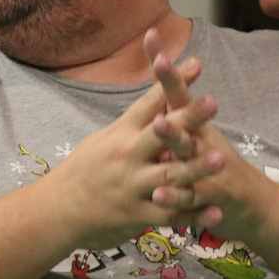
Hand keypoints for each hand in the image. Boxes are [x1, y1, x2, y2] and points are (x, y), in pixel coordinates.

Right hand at [45, 36, 220, 249]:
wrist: (56, 211)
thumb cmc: (81, 172)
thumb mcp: (101, 140)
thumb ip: (130, 126)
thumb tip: (154, 106)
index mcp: (120, 134)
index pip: (149, 102)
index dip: (171, 82)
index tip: (195, 65)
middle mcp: (127, 156)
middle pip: (162, 134)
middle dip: (188, 118)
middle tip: (213, 103)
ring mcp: (132, 186)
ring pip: (169, 176)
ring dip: (196, 168)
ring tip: (221, 159)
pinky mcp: (136, 214)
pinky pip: (170, 214)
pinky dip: (194, 214)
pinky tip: (217, 212)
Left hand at [144, 29, 278, 239]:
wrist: (257, 206)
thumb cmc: (216, 166)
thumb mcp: (195, 136)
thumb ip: (175, 114)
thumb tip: (152, 85)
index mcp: (194, 125)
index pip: (175, 89)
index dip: (164, 64)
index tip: (150, 34)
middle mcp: (201, 140)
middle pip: (183, 108)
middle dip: (172, 86)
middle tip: (159, 63)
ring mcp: (207, 168)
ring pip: (187, 150)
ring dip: (174, 136)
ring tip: (159, 123)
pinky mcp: (209, 198)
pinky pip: (188, 197)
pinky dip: (174, 197)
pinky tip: (158, 195)